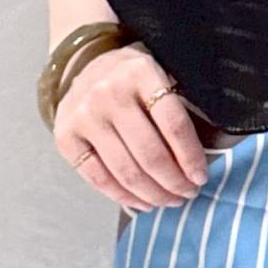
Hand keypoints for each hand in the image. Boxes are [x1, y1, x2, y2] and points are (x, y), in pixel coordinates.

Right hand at [53, 43, 210, 212]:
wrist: (83, 65)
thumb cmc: (132, 79)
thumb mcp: (158, 75)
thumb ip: (178, 107)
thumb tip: (198, 162)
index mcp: (141, 72)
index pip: (174, 124)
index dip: (192, 157)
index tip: (201, 177)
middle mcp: (109, 93)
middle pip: (150, 154)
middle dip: (175, 183)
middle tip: (189, 193)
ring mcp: (84, 116)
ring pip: (126, 172)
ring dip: (153, 195)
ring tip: (170, 201)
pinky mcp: (66, 137)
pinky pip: (98, 178)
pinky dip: (124, 196)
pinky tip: (142, 202)